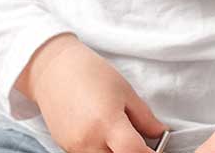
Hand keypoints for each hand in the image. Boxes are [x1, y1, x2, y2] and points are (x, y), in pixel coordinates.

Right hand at [24, 35, 169, 152]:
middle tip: (139, 141)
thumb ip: (144, 117)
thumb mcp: (124, 89)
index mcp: (107, 122)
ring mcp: (76, 148)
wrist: (53, 69)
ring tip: (119, 135)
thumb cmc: (90, 72)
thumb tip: (160, 134)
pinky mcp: (66, 149)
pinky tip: (103, 136)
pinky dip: (101, 151)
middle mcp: (89, 141)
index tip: (156, 149)